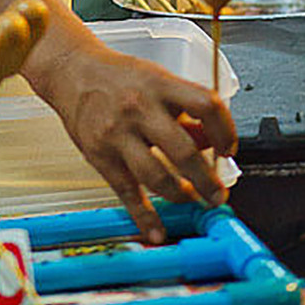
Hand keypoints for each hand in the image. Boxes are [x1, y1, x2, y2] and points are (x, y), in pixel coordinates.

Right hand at [33, 42, 237, 242]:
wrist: (75, 73)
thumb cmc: (121, 77)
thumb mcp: (160, 81)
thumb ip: (186, 111)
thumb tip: (212, 143)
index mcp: (162, 85)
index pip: (206, 105)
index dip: (225, 130)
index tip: (229, 149)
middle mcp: (140, 109)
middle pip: (183, 150)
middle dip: (207, 179)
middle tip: (218, 194)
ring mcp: (118, 135)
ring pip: (156, 175)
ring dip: (181, 195)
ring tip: (195, 201)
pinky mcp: (101, 157)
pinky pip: (126, 192)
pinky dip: (144, 216)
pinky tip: (157, 230)